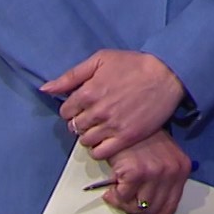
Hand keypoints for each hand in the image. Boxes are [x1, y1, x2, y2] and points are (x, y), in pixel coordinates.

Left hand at [44, 50, 184, 159]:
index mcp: (88, 92)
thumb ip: (71, 76)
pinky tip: (106, 139)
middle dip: (80, 122)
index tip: (82, 106)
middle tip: (92, 117)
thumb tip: (46, 89)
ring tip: (100, 127)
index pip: (65, 111)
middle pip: (74, 127)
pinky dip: (98, 149)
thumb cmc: (134, 64)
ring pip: (85, 141)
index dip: (72, 109)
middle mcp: (97, 111)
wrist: (167, 74)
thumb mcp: (101, 60)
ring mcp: (112, 126)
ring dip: (89, 136)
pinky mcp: (127, 137)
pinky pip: (101, 152)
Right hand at [100, 129, 191, 213]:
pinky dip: (114, 195)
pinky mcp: (138, 171)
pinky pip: (123, 198)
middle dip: (133, 210)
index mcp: (181, 169)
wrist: (128, 114)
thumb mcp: (158, 157)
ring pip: (136, 207)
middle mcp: (172, 172)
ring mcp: (156, 172)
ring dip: (122, 202)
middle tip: (121, 199)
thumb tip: (145, 209)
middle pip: (151, 210)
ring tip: (116, 189)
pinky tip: (111, 185)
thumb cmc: (140, 136)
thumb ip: (158, 181)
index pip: (169, 207)